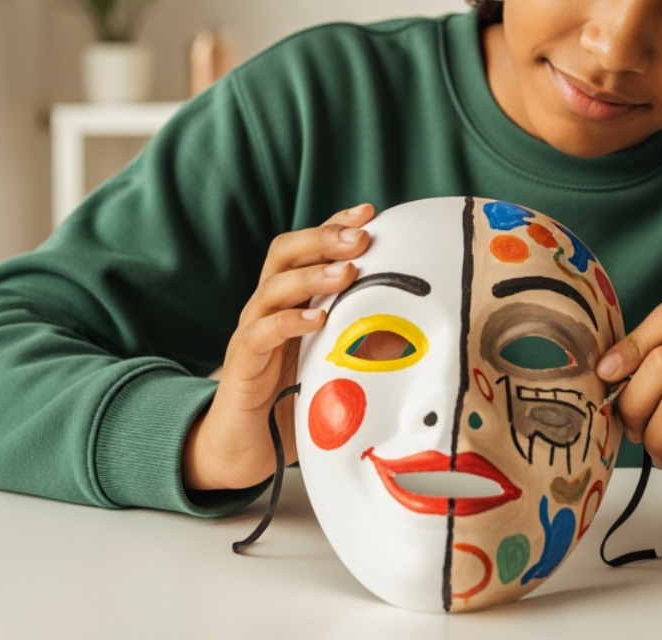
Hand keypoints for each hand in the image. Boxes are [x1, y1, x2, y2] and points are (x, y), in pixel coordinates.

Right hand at [181, 203, 373, 492]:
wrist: (244, 448)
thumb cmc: (294, 402)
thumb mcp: (337, 364)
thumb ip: (365, 343)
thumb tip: (420, 330)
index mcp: (291, 300)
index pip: (308, 248)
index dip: (335, 225)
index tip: (370, 212)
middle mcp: (267, 308)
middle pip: (285, 252)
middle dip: (323, 237)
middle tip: (361, 235)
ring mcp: (251, 333)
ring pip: (273, 286)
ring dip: (312, 274)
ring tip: (347, 271)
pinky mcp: (242, 364)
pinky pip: (260, 333)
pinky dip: (289, 320)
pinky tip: (318, 318)